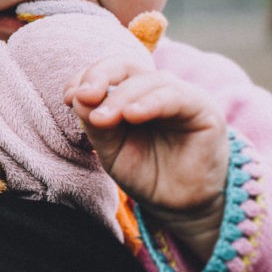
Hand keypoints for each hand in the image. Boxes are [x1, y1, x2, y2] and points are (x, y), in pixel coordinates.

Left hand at [64, 57, 227, 259]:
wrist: (178, 206)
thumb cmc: (145, 172)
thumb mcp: (111, 149)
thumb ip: (96, 123)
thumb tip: (79, 97)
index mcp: (131, 94)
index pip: (108, 71)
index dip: (86, 78)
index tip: (68, 97)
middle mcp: (156, 89)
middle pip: (126, 65)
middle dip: (100, 76)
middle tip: (83, 97)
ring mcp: (181, 96)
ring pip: (149, 80)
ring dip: (121, 96)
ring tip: (103, 117)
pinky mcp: (203, 110)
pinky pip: (176, 97)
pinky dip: (151, 102)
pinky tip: (132, 114)